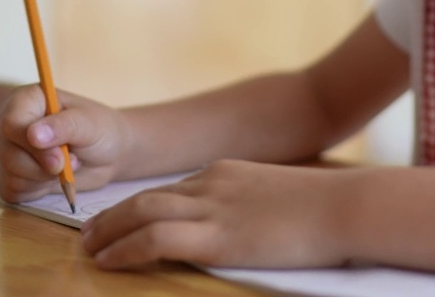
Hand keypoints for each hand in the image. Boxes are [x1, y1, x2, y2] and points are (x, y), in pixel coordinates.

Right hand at [0, 84, 125, 202]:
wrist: (108, 153)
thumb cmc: (100, 130)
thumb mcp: (89, 124)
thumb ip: (64, 126)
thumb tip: (33, 135)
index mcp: (26, 100)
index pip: (11, 124)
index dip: (33, 146)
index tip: (60, 157)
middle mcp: (12, 124)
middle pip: (9, 154)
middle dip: (44, 167)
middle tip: (73, 161)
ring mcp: (9, 149)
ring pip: (12, 175)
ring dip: (44, 179)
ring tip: (66, 166)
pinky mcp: (12, 175)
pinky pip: (13, 191)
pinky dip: (37, 191)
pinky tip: (53, 178)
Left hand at [81, 160, 350, 269]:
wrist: (346, 206)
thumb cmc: (327, 207)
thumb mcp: (280, 198)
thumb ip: (252, 206)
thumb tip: (245, 226)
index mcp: (228, 173)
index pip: (173, 190)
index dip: (141, 207)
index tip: (122, 219)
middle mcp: (212, 184)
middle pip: (147, 196)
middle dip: (112, 215)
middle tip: (88, 233)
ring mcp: (213, 208)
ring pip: (141, 212)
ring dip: (107, 231)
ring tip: (88, 249)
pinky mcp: (217, 236)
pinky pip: (155, 238)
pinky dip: (125, 248)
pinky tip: (109, 261)